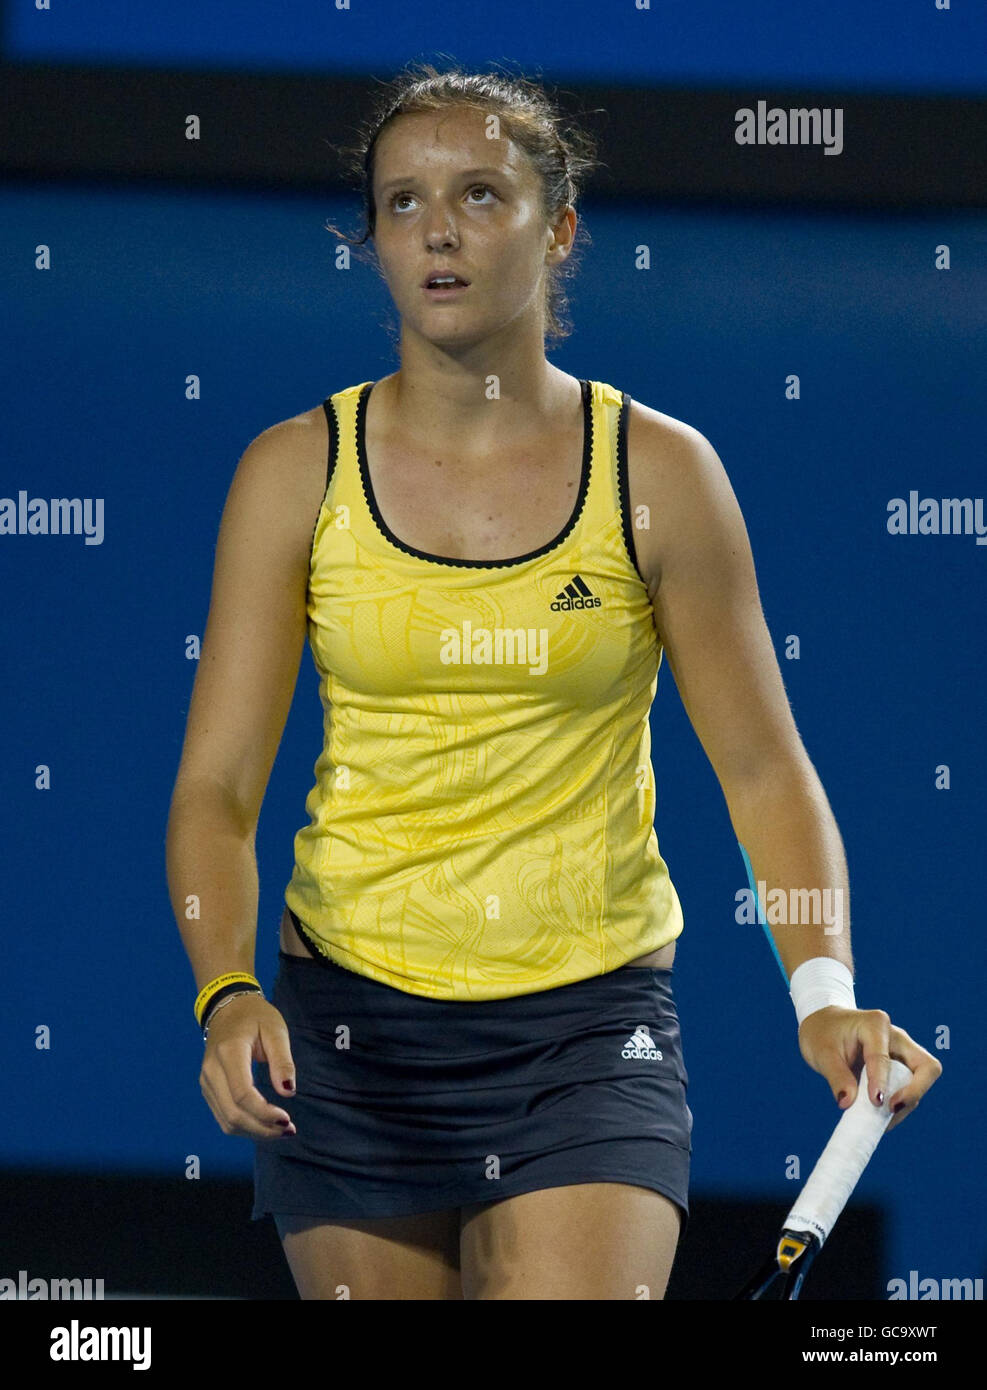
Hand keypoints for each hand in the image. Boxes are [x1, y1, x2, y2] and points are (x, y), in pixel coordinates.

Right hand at [199, 993, 297, 1138]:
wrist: (228, 1008)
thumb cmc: (256, 1017)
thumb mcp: (276, 1030)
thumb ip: (282, 1060)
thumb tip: (288, 1092)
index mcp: (229, 1053)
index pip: (242, 1094)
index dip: (264, 1113)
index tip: (287, 1119)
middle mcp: (212, 1071)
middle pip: (233, 1113)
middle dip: (261, 1128)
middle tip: (289, 1130)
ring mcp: (206, 1082)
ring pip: (227, 1120)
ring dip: (254, 1131)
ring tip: (280, 1130)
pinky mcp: (208, 1089)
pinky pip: (224, 1116)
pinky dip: (245, 1126)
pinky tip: (265, 1125)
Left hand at [797, 1006, 941, 1132]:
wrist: (823, 1025)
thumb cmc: (822, 1034)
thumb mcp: (821, 1054)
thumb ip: (836, 1077)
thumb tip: (846, 1104)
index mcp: (875, 1024)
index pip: (885, 1058)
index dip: (882, 1082)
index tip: (876, 1103)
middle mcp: (896, 1037)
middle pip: (926, 1067)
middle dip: (914, 1093)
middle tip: (890, 1110)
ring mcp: (902, 1051)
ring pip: (920, 1081)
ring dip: (905, 1103)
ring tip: (880, 1120)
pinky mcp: (901, 1066)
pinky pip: (909, 1088)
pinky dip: (899, 1104)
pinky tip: (881, 1117)